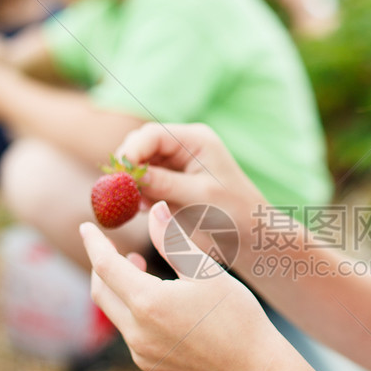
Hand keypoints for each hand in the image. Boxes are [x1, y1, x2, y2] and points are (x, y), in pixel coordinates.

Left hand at [79, 200, 279, 370]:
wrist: (255, 370)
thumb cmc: (237, 315)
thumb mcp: (206, 271)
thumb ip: (172, 241)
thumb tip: (153, 211)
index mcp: (148, 303)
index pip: (106, 266)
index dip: (95, 244)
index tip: (86, 227)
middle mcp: (137, 333)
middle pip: (102, 293)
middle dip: (104, 269)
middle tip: (126, 252)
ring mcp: (143, 356)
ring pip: (119, 317)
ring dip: (125, 293)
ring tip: (152, 278)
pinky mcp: (152, 369)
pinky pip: (134, 337)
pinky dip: (139, 317)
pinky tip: (166, 310)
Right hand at [116, 122, 264, 233]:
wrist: (250, 236)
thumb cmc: (234, 213)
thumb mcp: (199, 196)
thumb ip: (164, 183)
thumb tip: (129, 177)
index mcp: (195, 140)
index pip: (152, 134)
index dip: (132, 151)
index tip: (119, 176)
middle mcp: (183, 147)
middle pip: (140, 145)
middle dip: (127, 166)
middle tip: (119, 192)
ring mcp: (175, 165)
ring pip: (138, 165)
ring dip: (130, 182)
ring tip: (135, 204)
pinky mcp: (169, 184)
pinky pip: (143, 183)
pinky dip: (136, 194)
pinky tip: (141, 208)